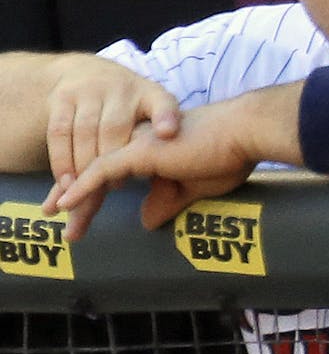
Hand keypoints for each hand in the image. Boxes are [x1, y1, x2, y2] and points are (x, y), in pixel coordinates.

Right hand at [40, 55, 179, 232]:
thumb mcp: (151, 115)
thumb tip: (169, 193)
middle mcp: (121, 88)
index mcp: (152, 94)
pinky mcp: (62, 98)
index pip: (163, 103)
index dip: (166, 117)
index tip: (169, 133)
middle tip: (114, 189)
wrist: (88, 73)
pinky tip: (66, 184)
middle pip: (114, 128)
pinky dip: (62, 161)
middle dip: (112, 162)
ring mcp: (90, 91)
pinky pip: (60, 133)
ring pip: (84, 132)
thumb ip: (160, 142)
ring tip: (85, 193)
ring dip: (84, 167)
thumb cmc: (129, 108)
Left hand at [54, 103, 256, 239]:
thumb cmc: (232, 155)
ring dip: (76, 196)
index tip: (81, 209)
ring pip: (97, 171)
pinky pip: (102, 170)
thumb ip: (169, 200)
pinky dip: (82, 187)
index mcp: (156, 148)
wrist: (247, 133)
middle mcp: (142, 141)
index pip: (117, 169)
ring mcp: (140, 144)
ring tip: (57, 217)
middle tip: (57, 215)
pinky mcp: (142, 151)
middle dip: (77, 193)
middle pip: (99, 168)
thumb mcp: (197, 186)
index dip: (98, 188)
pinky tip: (65, 202)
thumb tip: (147, 220)